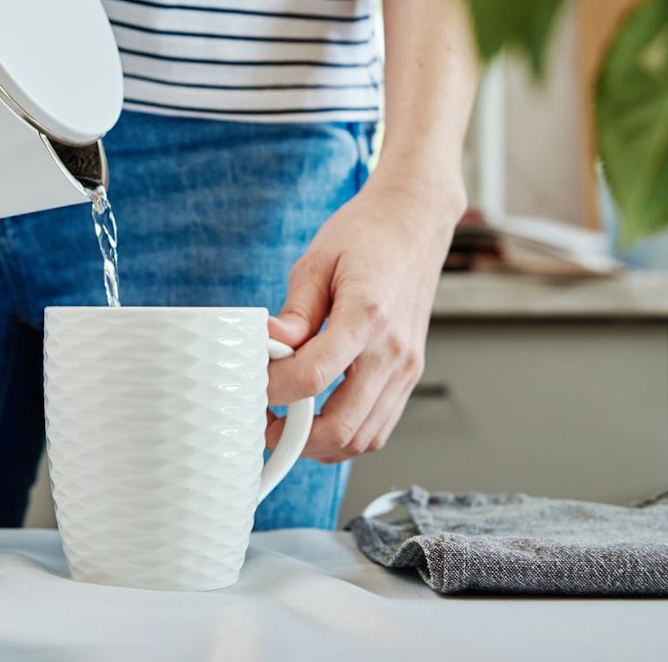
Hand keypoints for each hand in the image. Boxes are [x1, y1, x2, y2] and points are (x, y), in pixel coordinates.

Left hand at [265, 175, 460, 462]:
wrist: (415, 221)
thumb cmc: (367, 235)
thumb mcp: (317, 261)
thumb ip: (295, 311)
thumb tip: (269, 346)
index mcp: (367, 316)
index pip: (313, 376)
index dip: (274, 391)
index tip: (252, 386)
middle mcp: (393, 350)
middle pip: (342, 425)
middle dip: (294, 436)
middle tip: (264, 423)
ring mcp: (406, 367)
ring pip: (364, 438)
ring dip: (320, 445)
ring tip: (288, 426)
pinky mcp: (409, 374)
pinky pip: (379, 427)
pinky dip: (347, 437)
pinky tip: (319, 421)